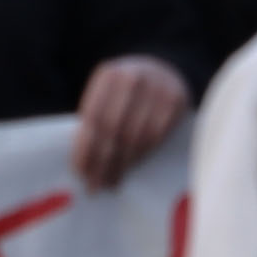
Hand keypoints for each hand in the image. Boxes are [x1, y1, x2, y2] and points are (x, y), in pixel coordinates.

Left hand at [72, 55, 191, 186]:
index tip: (79, 172)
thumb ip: (96, 119)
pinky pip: (155, 138)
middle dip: (101, 161)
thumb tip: (82, 163)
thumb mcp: (109, 94)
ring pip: (134, 137)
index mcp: (109, 75)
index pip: (93, 117)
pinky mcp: (176, 101)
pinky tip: (131, 167)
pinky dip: (141, 157)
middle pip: (112, 129)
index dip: (85, 148)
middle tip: (94, 186)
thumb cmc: (128, 91)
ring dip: (121, 164)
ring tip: (110, 182)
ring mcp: (157, 88)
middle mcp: (133, 78)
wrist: (166, 71)